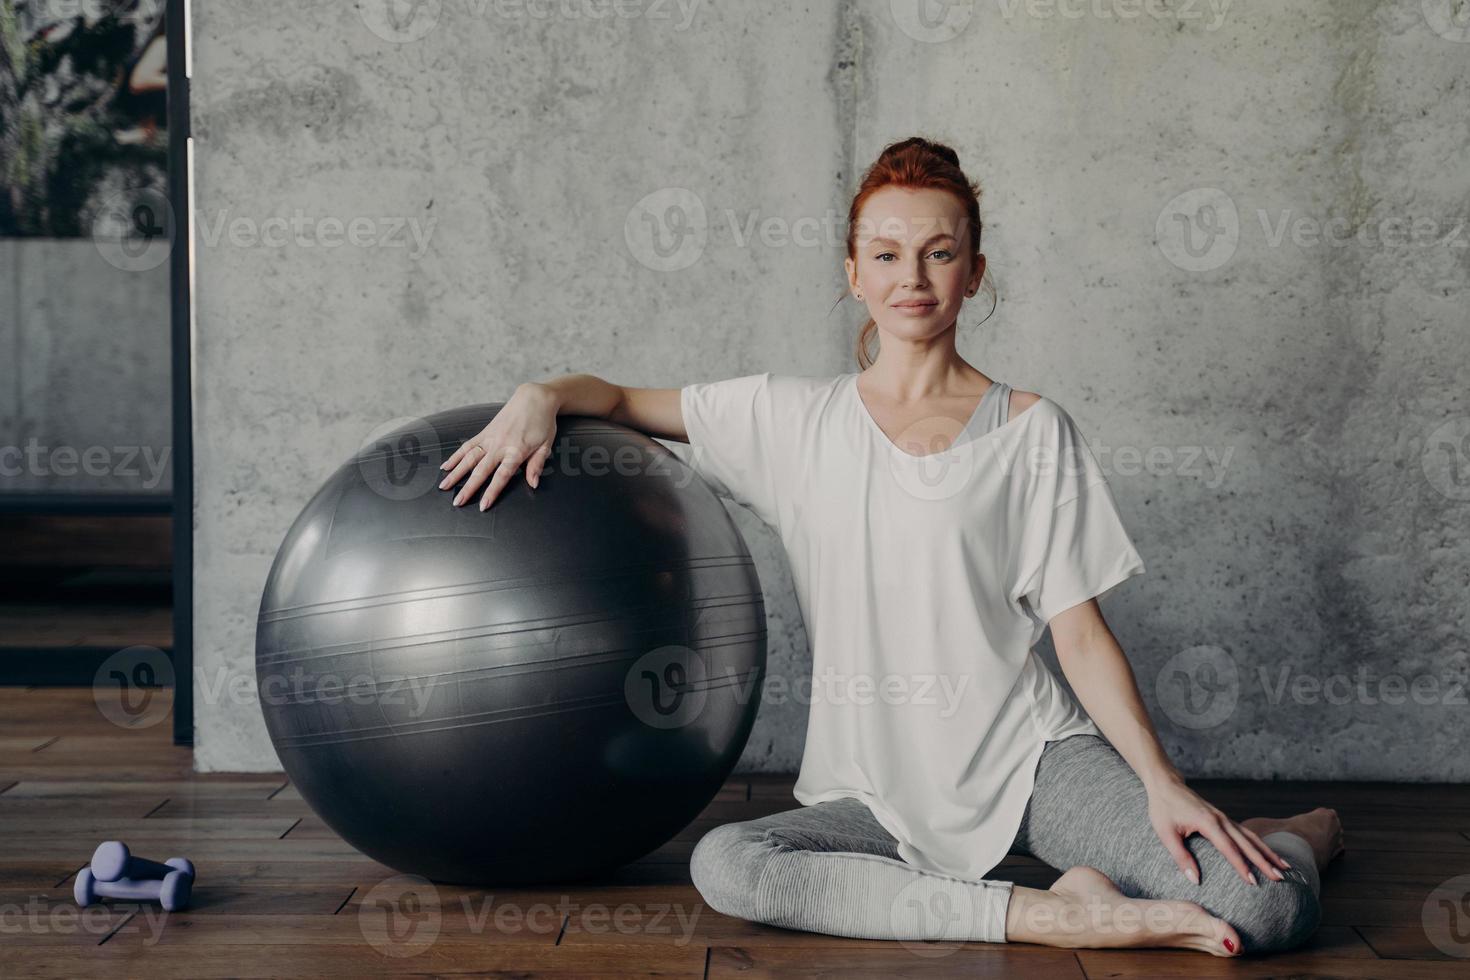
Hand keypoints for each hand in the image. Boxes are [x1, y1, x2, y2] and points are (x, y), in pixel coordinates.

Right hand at [438, 383, 557, 510]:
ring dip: (455, 473)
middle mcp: (499, 445)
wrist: (534, 399)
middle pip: (480, 470)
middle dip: (468, 488)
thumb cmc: (543, 423)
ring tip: (443, 486)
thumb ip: (537, 465)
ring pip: (469, 458)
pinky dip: (455, 456)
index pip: (501, 476)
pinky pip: (467, 446)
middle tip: (457, 502)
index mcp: (516, 451)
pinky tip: (445, 466)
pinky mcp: (484, 432)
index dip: (491, 492)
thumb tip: (533, 484)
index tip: (482, 505)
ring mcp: (489, 438)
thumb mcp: (546, 445)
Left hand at [1146, 776, 1290, 886]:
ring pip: (1251, 837)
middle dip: (1265, 861)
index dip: (1241, 866)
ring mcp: (1224, 818)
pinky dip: (1259, 844)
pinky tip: (1268, 854)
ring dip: (1268, 852)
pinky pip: (1246, 833)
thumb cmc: (1163, 809)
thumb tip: (1195, 881)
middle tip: (1280, 878)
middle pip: (1247, 843)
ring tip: (1285, 867)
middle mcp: (1221, 819)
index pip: (1228, 848)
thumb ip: (1181, 857)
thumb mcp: (1165, 833)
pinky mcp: (1223, 819)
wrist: (1166, 785)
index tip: (1254, 882)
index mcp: (1208, 822)